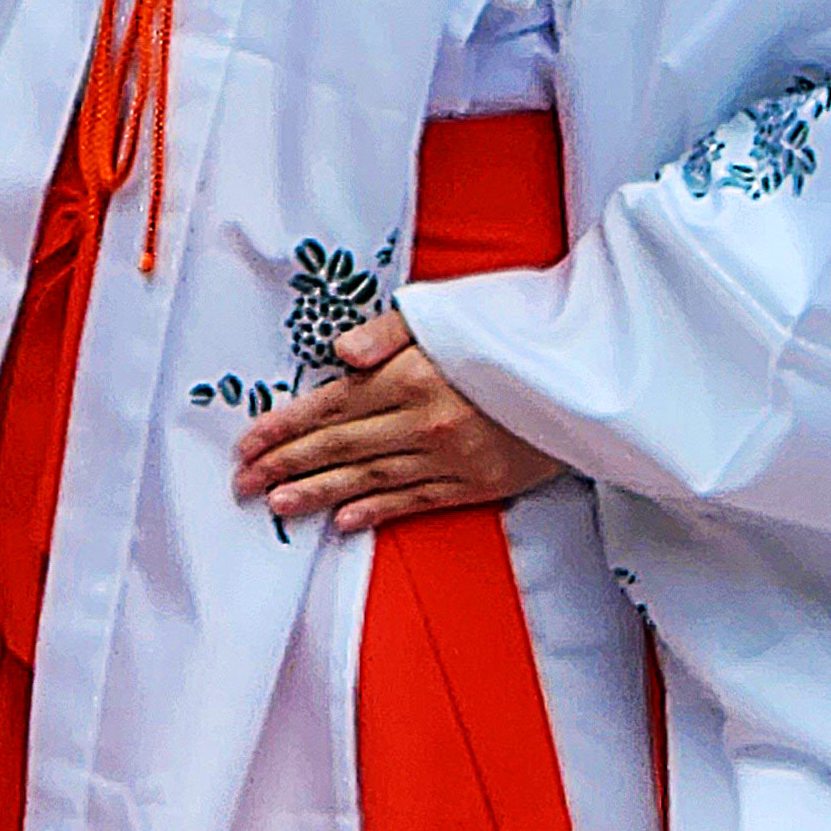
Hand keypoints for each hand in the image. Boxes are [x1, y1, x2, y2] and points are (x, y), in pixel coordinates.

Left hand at [232, 306, 560, 535]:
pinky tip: (345, 521)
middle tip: (243, 484)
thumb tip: (339, 352)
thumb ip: (389, 331)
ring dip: (319, 494)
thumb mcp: (450, 309)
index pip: (332, 406)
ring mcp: (453, 458)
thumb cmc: (514, 324)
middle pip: (342, 447)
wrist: (587, 368)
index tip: (246, 444)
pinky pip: (416, 501)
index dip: (285, 426)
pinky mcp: (480, 484)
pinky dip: (377, 511)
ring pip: (371, 480)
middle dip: (287, 466)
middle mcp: (426, 422)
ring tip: (277, 506)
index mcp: (414, 374)